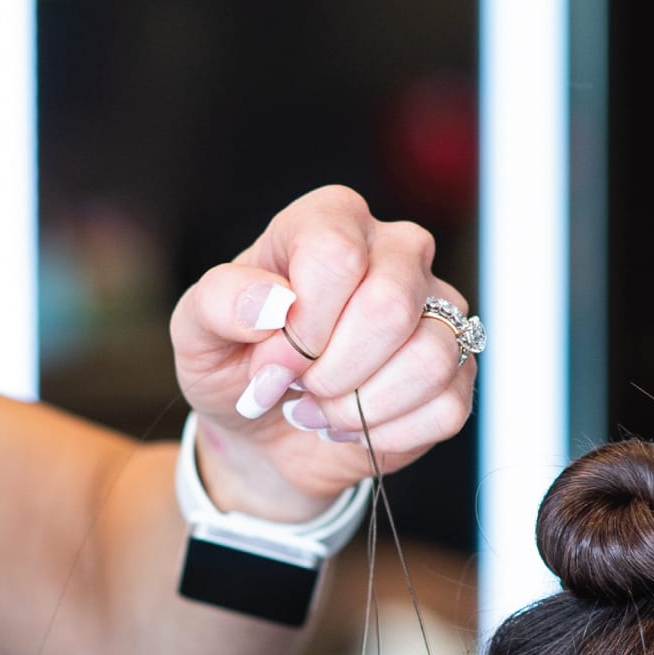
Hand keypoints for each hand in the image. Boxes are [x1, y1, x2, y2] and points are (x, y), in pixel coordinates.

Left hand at [171, 186, 476, 519]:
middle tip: (299, 388)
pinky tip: (355, 425)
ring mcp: (435, 307)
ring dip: (360, 406)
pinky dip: (388, 433)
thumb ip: (219, 303)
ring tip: (321, 408)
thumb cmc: (235, 366)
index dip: (302, 325)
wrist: (263, 431)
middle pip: (390, 304)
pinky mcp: (457, 367)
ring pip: (430, 357)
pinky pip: (447, 406)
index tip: (273, 358)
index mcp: (329, 221)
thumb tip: (273, 302)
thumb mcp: (196, 334)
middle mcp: (395, 250)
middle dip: (332, 370)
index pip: (336, 254)